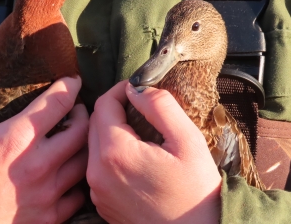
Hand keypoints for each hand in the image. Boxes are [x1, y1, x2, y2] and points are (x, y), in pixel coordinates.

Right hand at [0, 66, 88, 222]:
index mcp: (16, 139)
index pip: (59, 101)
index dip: (70, 85)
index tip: (72, 80)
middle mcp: (38, 166)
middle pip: (82, 129)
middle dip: (83, 113)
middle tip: (75, 109)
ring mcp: (46, 194)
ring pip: (85, 161)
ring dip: (84, 145)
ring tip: (75, 138)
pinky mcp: (47, 218)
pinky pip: (78, 196)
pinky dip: (77, 181)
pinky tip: (68, 173)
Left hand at [87, 81, 221, 223]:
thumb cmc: (196, 191)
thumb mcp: (187, 140)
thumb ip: (160, 106)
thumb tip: (137, 87)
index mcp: (115, 153)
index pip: (103, 104)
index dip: (120, 89)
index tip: (137, 87)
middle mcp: (97, 172)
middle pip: (94, 123)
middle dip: (114, 108)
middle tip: (139, 106)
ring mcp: (97, 191)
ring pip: (94, 144)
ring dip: (111, 130)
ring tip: (139, 129)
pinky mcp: (102, 203)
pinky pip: (98, 166)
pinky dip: (111, 153)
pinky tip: (135, 156)